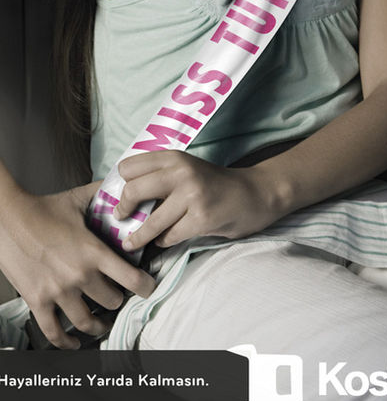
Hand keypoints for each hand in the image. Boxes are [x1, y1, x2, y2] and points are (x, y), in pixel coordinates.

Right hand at [0, 181, 155, 348]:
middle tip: (117, 297)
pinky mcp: (37, 301)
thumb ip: (102, 195)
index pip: (131, 278)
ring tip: (102, 325)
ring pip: (87, 322)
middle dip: (117, 300)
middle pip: (111, 302)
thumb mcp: (77, 199)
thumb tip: (122, 185)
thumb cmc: (43, 208)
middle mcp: (79, 275)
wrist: (8, 217)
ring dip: (98, 326)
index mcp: (93, 252)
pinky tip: (73, 343)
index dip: (145, 286)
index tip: (148, 288)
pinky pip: (54, 332)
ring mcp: (58, 291)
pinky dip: (66, 343)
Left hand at [114, 152, 281, 252]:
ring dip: (138, 236)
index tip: (120, 195)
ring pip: (150, 221)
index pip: (129, 166)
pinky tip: (165, 240)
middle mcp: (181, 172)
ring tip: (131, 243)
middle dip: (123, 208)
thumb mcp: (186, 169)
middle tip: (120, 218)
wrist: (253, 194)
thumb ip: (160, 176)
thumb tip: (123, 197)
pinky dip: (163, 242)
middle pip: (133, 190)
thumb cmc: (213, 184)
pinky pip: (169, 236)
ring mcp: (192, 195)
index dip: (121, 183)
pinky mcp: (201, 218)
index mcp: (174, 157)